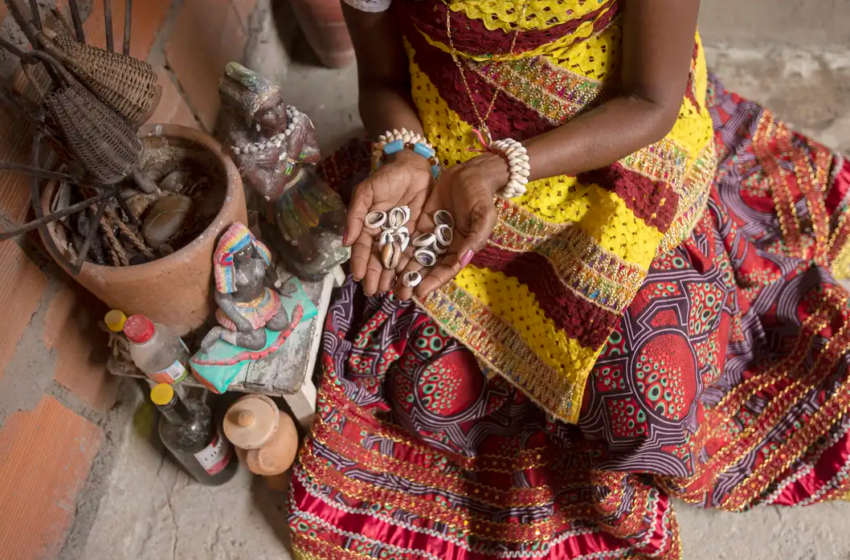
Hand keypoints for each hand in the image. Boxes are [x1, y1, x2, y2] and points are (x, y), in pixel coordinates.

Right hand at [344, 150, 431, 294]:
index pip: (363, 248)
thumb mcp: (366, 192)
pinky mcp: (417, 235)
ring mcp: (401, 236)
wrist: (413, 168)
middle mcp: (383, 235)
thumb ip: (356, 216)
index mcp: (368, 226)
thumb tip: (346, 242)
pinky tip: (408, 279)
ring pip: (395, 260)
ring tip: (392, 290)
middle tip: (374, 291)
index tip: (359, 277)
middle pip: (379, 258)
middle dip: (376, 276)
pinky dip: (410, 267)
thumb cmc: (386, 177)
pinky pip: (413, 253)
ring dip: (392, 276)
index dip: (360, 262)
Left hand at [394, 153, 507, 299]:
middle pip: (428, 268)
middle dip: (414, 281)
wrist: (470, 173)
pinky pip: (409, 239)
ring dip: (403, 270)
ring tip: (388, 283)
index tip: (420, 292)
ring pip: (416, 256)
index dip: (434, 282)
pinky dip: (398, 250)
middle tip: (398, 294)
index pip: (447, 270)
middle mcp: (446, 246)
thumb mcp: (484, 215)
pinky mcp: (422, 224)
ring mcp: (432, 235)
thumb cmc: (481, 195)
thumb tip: (462, 259)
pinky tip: (385, 259)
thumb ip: (475, 237)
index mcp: (462, 248)